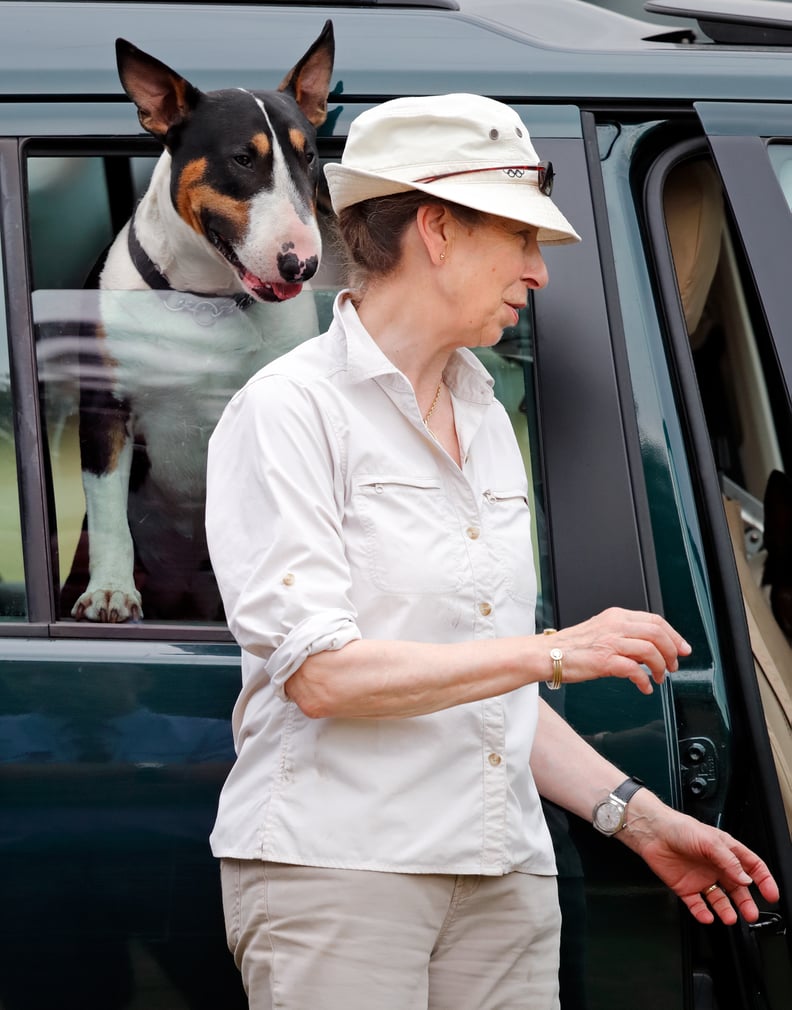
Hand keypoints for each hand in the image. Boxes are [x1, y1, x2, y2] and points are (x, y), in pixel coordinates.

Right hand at [551, 607, 690, 694]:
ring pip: (650, 650)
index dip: (674, 635)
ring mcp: (610, 642)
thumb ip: (626, 636)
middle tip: (673, 666)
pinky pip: (634, 670)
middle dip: (672, 652)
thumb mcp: (603, 631)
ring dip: (660, 666)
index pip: (655, 620)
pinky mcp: (604, 660)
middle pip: (657, 633)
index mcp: (616, 616)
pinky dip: (644, 680)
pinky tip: (644, 687)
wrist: (547, 654)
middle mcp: (615, 625)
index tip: (682, 648)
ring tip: (658, 677)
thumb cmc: (572, 647)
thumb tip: (650, 650)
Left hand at [620, 800, 779, 924]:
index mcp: (725, 851)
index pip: (752, 867)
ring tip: (729, 918)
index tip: (771, 895)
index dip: (764, 881)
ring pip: (719, 900)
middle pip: (737, 889)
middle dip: (746, 903)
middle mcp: (715, 867)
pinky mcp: (685, 888)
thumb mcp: (709, 840)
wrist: (651, 832)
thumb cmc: (679, 827)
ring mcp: (701, 878)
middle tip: (751, 914)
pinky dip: (702, 913)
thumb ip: (729, 861)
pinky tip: (706, 916)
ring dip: (726, 910)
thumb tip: (746, 879)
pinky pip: (697, 905)